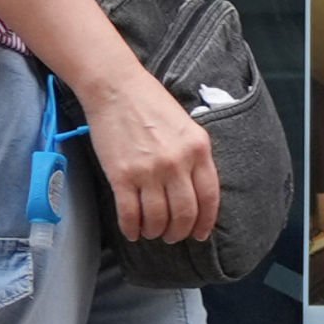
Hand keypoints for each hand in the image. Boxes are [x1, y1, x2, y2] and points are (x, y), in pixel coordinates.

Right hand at [86, 76, 218, 248]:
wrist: (115, 87)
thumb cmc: (149, 103)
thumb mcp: (186, 126)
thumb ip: (194, 156)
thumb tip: (194, 189)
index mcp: (198, 150)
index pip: (209, 198)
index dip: (204, 222)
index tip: (199, 234)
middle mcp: (177, 163)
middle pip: (184, 213)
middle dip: (178, 231)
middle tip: (171, 236)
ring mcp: (148, 171)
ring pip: (157, 217)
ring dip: (155, 231)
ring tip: (151, 232)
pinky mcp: (121, 175)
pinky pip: (129, 213)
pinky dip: (131, 228)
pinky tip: (131, 231)